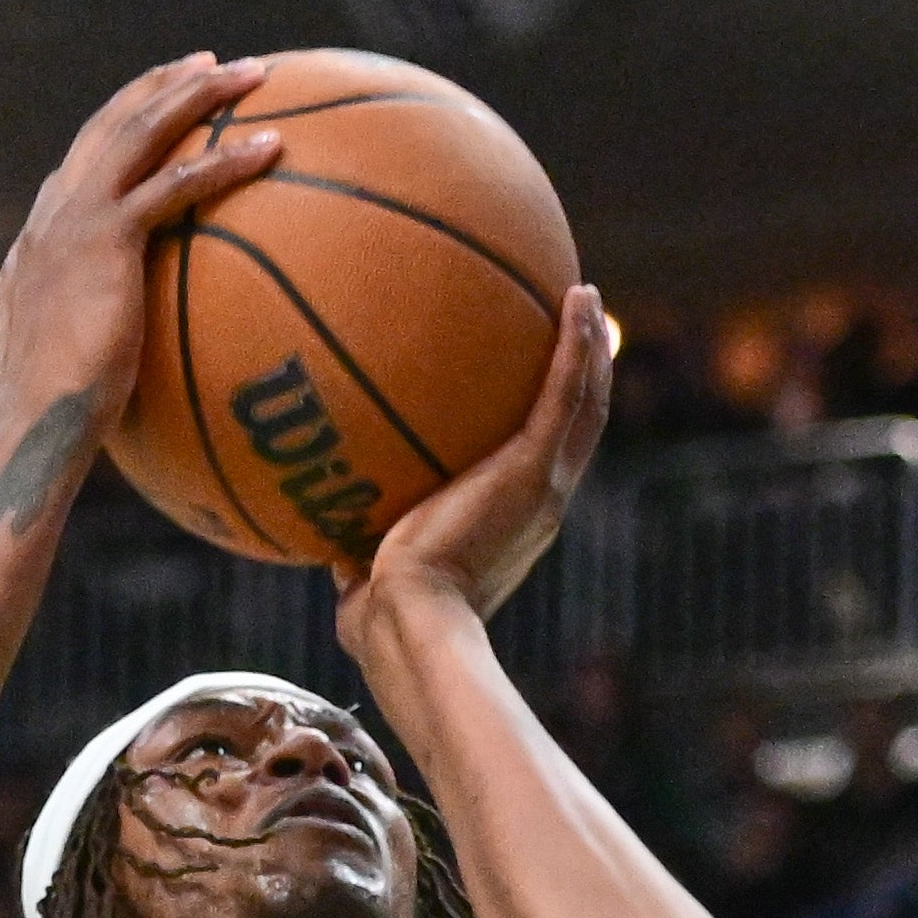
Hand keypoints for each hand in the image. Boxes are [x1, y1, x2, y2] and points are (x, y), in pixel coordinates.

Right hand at [0, 57, 283, 445]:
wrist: (35, 427)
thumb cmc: (59, 422)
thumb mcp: (75, 364)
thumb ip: (99, 332)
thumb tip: (136, 354)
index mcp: (40, 242)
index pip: (82, 164)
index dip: (121, 124)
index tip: (159, 105)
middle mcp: (52, 219)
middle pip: (108, 126)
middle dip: (160, 86)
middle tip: (208, 62)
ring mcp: (73, 223)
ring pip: (141, 133)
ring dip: (198, 94)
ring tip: (250, 75)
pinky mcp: (105, 240)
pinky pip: (176, 184)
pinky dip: (225, 160)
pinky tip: (270, 147)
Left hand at [342, 283, 615, 628]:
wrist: (407, 620)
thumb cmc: (383, 618)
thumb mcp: (369, 578)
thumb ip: (358, 550)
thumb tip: (326, 534)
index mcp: (512, 524)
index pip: (540, 464)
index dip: (548, 425)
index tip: (538, 388)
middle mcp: (541, 503)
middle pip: (577, 426)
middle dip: (583, 375)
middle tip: (581, 327)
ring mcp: (545, 486)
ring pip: (585, 403)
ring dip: (591, 347)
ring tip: (586, 296)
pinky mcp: (536, 470)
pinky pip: (565, 393)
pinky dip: (577, 343)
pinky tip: (577, 297)